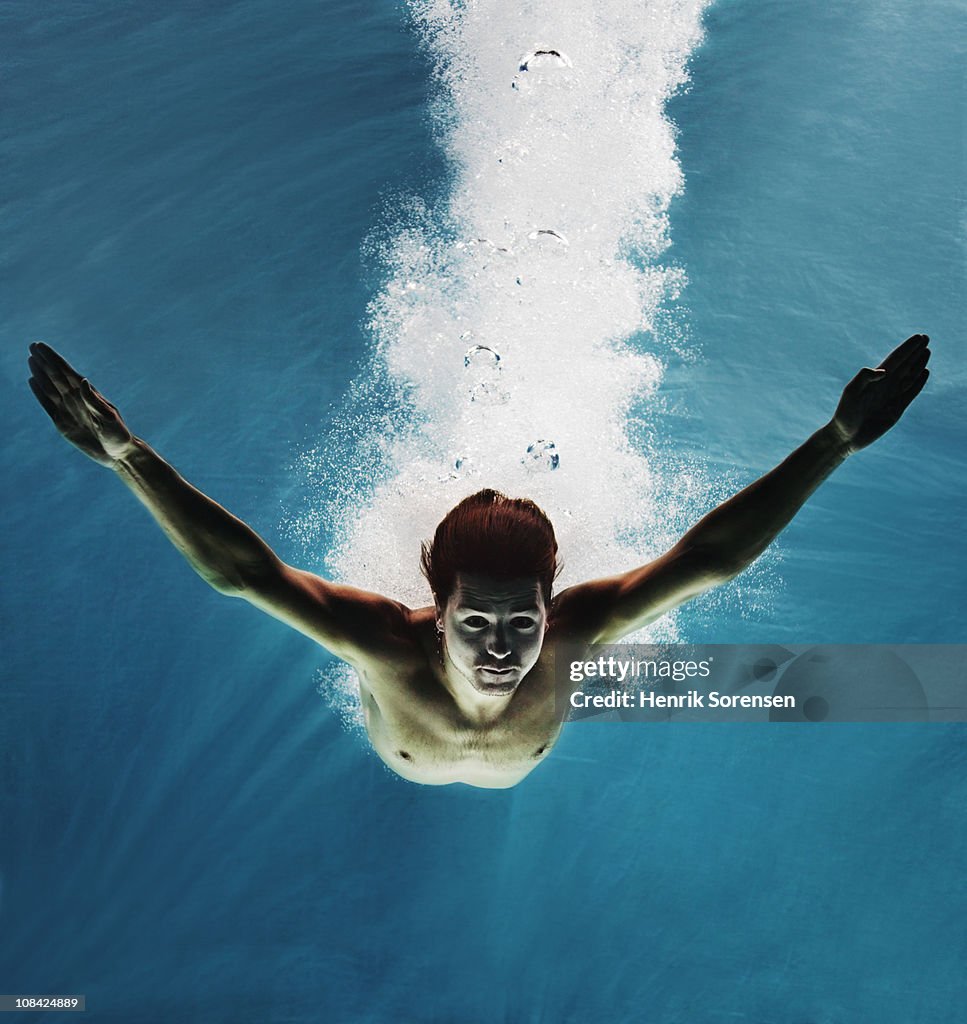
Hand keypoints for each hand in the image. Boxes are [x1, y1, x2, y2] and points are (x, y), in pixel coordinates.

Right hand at [28, 342, 135, 466]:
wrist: (117, 453)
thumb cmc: (117, 435)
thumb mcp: (108, 418)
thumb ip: (94, 401)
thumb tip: (82, 381)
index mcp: (88, 394)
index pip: (67, 372)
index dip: (54, 358)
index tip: (41, 346)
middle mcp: (77, 399)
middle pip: (56, 376)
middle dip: (45, 361)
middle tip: (32, 345)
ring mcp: (69, 409)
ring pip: (50, 387)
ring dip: (40, 373)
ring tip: (31, 359)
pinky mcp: (62, 422)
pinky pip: (47, 404)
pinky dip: (39, 392)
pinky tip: (33, 381)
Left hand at [829, 334, 929, 454]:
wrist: (846, 437)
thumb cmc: (845, 414)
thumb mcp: (851, 393)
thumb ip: (864, 378)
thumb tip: (884, 371)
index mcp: (874, 379)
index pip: (894, 359)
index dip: (906, 348)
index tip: (918, 337)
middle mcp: (885, 386)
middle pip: (904, 364)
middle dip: (914, 351)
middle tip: (926, 338)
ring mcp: (892, 397)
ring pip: (909, 376)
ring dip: (918, 364)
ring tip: (927, 351)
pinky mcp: (897, 410)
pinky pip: (911, 393)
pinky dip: (918, 383)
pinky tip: (924, 372)